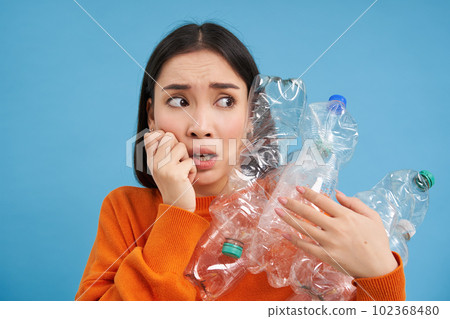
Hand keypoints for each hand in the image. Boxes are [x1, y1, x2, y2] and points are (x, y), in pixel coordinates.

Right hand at [144, 130, 196, 211]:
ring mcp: (164, 168)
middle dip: (178, 147)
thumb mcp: (162, 167)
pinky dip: (192, 171)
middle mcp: (154, 163)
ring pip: (181, 147)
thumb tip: (154, 131)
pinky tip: (186, 180)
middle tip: (177, 162)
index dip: (163, 136)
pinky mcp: (176, 174)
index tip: (168, 150)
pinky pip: (190, 162)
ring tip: (182, 171)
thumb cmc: (173, 184)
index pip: (151, 135)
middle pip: (169, 136)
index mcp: (150, 160)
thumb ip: (160, 150)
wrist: (177, 206)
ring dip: (186, 159)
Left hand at [275, 186, 398, 278]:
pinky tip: (284, 234)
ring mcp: (330, 243)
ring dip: (289, 219)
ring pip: (304, 228)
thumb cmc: (377, 241)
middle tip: (280, 198)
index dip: (309, 193)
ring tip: (277, 212)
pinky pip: (307, 247)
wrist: (380, 268)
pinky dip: (294, 240)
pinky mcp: (327, 256)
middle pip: (309, 213)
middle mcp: (336, 228)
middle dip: (293, 204)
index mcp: (346, 216)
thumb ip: (354, 203)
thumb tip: (337, 193)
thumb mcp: (372, 217)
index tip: (298, 188)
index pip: (323, 201)